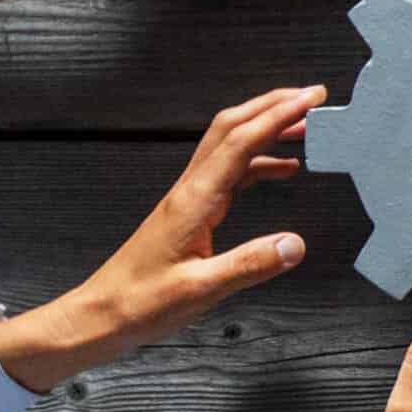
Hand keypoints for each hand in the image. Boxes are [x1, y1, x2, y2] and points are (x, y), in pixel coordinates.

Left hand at [0, 86, 321, 391]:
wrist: (99, 314)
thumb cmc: (138, 303)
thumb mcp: (199, 291)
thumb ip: (249, 265)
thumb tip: (294, 244)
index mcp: (194, 201)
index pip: (242, 142)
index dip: (279, 115)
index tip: (310, 98)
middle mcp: (190, 190)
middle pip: (232, 128)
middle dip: (273, 105)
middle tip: (312, 97)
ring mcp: (189, 197)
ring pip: (230, 144)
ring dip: (267, 128)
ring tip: (304, 127)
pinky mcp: (190, 210)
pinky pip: (230, 171)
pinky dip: (260, 160)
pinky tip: (281, 170)